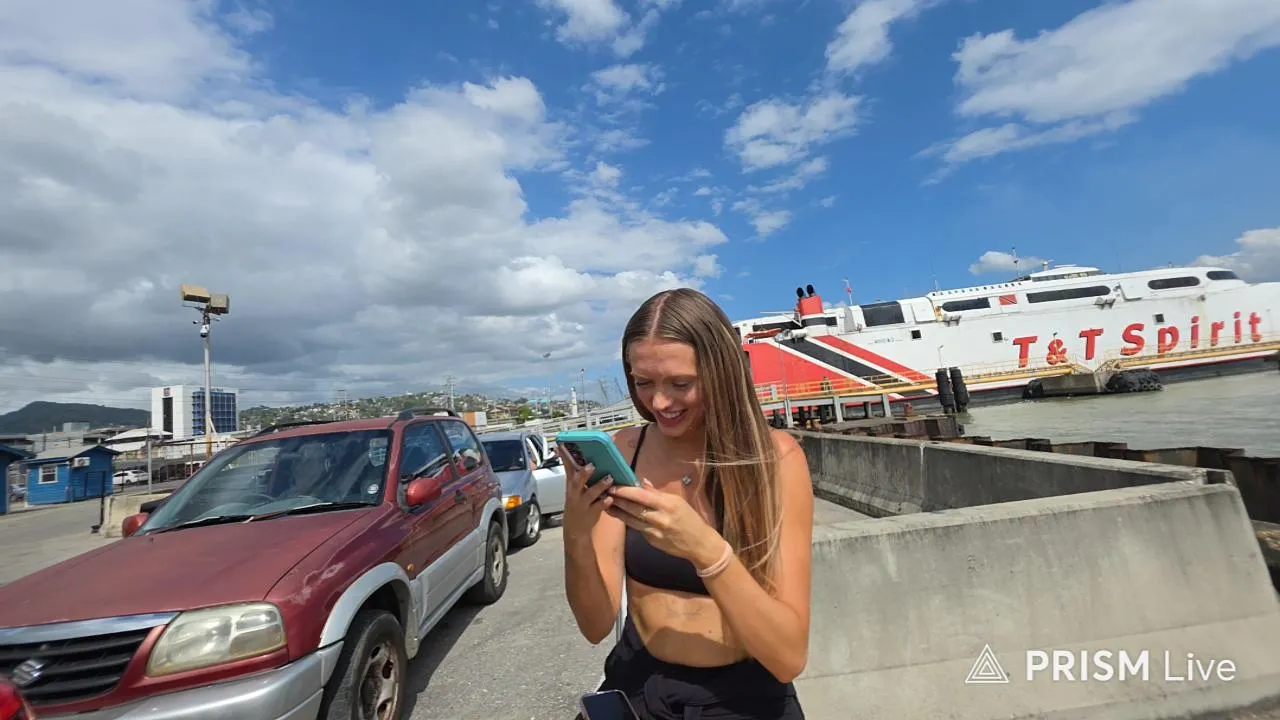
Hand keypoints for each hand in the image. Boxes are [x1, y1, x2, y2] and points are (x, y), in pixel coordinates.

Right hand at [556, 445, 612, 543]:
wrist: (575, 530)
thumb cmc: (576, 505)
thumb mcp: (572, 489)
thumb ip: (575, 473)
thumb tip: (574, 456)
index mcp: (571, 485)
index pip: (567, 469)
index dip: (566, 458)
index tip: (564, 446)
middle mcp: (575, 494)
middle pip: (576, 482)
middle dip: (583, 474)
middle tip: (592, 465)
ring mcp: (583, 504)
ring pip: (590, 494)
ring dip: (599, 486)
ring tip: (609, 478)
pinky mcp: (591, 513)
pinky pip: (598, 507)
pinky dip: (604, 503)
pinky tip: (610, 498)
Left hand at [606, 479, 723, 567]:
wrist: (699, 544)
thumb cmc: (690, 519)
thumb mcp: (677, 501)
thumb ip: (657, 493)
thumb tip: (642, 482)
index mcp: (667, 505)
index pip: (642, 496)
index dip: (626, 491)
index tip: (614, 486)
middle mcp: (659, 518)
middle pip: (633, 508)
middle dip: (617, 500)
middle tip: (604, 492)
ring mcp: (654, 532)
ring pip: (630, 520)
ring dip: (617, 512)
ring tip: (606, 504)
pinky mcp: (651, 541)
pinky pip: (637, 528)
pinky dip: (627, 521)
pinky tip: (619, 515)